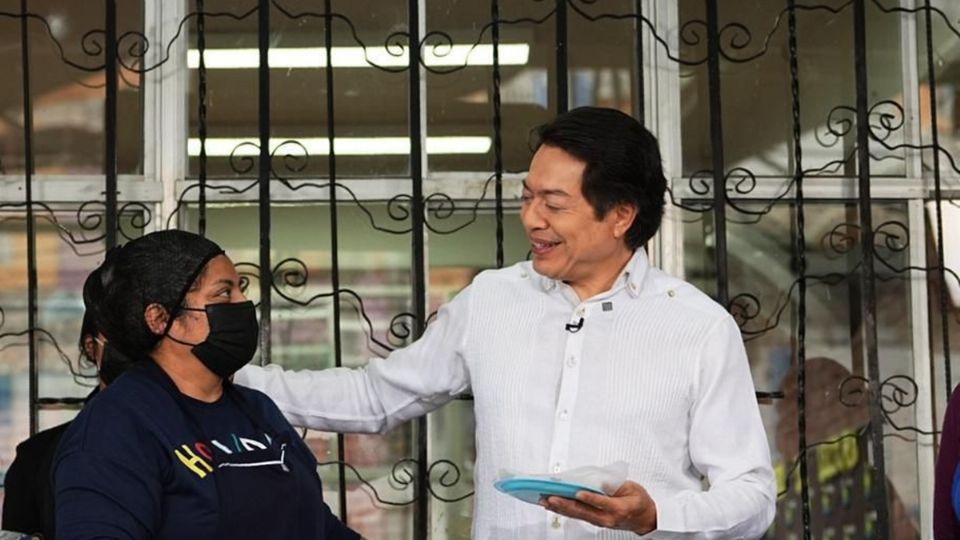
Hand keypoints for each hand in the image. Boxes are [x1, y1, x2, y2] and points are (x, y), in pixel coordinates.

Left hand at [541, 480, 656, 534]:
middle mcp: (608, 518)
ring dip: (560, 508)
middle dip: (565, 504)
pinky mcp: (595, 521)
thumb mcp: (633, 488)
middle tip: (550, 497)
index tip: (577, 492)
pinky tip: (553, 506)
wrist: (645, 518)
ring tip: (545, 501)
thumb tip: (600, 481)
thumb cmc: (639, 501)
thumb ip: (616, 485)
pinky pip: (578, 516)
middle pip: (584, 512)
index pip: (601, 502)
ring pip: (577, 515)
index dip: (589, 498)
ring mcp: (601, 522)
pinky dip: (565, 511)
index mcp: (619, 508)